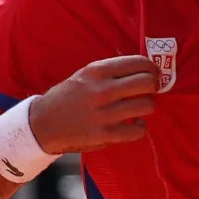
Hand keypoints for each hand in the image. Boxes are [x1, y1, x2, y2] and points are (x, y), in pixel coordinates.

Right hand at [29, 55, 158, 154]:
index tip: (153, 73)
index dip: (152, 68)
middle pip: (148, 82)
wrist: (44, 124)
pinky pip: (139, 130)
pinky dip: (140, 127)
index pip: (139, 63)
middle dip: (155, 85)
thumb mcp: (86, 74)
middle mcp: (102, 90)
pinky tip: (134, 124)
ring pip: (147, 105)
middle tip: (151, 89)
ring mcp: (104, 114)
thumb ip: (112, 71)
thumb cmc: (69, 96)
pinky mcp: (105, 135)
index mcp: (98, 71)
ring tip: (139, 107)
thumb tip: (145, 69)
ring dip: (148, 106)